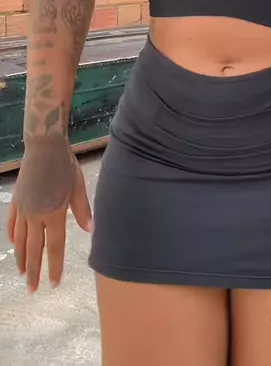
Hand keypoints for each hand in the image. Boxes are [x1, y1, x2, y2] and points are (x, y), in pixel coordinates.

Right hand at [7, 135, 91, 292]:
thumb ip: (82, 209)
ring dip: (21, 259)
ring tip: (22, 274)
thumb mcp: (78, 186)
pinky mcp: (16, 202)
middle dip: (34, 271)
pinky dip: (13, 238)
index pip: (55, 247)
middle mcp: (36, 215)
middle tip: (33, 290)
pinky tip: (14, 246)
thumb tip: (90, 230)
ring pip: (20, 240)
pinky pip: (12, 225)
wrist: (44, 147)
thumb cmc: (65, 165)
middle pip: (34, 250)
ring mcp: (23, 209)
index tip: (54, 283)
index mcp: (54, 214)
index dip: (54, 266)